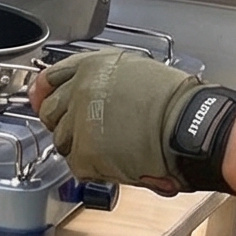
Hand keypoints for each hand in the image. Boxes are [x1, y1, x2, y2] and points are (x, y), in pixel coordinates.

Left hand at [33, 49, 205, 193]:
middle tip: (86, 134)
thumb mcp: (136, 73)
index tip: (42, 100)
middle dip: (64, 125)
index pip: (50, 79)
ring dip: (81, 148)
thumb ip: (105, 81)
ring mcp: (79, 122)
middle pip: (51, 113)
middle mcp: (79, 90)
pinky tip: (115, 164)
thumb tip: (89, 95)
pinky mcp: (85, 151)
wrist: (192, 127)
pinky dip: (94, 169)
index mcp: (92, 66)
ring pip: (62, 142)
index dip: (45, 93)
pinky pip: (77, 165)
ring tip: (111, 150)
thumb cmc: (178, 104)